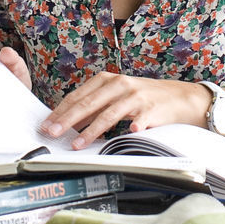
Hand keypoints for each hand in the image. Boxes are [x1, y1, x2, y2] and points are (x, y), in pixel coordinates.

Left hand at [40, 72, 209, 148]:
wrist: (178, 97)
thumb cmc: (142, 98)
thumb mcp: (115, 97)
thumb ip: (94, 106)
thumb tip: (67, 121)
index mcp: (107, 80)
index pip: (78, 97)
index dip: (60, 112)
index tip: (46, 125)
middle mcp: (119, 85)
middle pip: (88, 104)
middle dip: (67, 121)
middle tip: (53, 133)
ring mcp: (136, 96)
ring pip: (109, 114)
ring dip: (91, 130)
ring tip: (77, 143)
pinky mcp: (152, 109)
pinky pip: (140, 120)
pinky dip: (135, 127)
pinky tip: (129, 134)